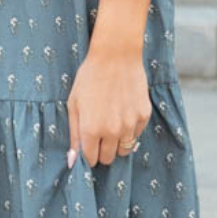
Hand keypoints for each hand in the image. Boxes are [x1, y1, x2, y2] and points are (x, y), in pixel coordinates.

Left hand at [66, 44, 151, 167]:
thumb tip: (73, 161)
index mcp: (91, 130)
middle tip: (99, 134)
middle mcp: (112, 131)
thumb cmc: (90, 78)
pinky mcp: (144, 116)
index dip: (89, 154)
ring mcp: (130, 125)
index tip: (89, 145)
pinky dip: (130, 129)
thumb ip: (74, 135)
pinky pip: (136, 134)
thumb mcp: (74, 105)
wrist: (115, 56)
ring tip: (112, 122)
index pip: (91, 159)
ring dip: (117, 142)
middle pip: (108, 158)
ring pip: (124, 149)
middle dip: (102, 151)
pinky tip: (123, 111)